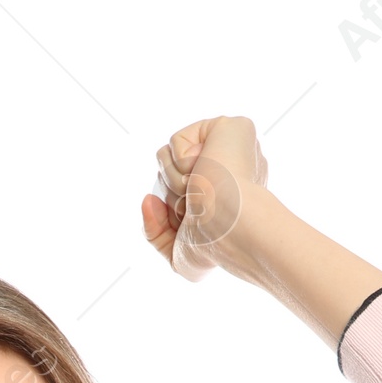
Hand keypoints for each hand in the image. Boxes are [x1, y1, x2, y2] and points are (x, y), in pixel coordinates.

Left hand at [141, 115, 270, 285]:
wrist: (227, 227)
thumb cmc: (212, 249)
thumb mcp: (178, 256)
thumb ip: (157, 234)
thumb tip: (148, 199)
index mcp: (226, 195)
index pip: (180, 198)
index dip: (176, 215)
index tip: (196, 226)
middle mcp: (231, 168)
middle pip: (170, 177)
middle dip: (173, 198)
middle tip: (198, 208)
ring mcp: (232, 147)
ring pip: (168, 158)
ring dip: (174, 182)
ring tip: (201, 190)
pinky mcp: (229, 126)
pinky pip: (176, 142)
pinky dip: (179, 163)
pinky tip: (204, 170)